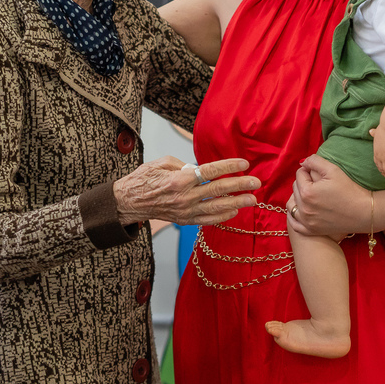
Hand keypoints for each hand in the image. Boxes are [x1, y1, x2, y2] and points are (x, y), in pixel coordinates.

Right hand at [114, 156, 259, 226]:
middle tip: (256, 182)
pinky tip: (234, 212)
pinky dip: (222, 217)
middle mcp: (184, 196)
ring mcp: (185, 211)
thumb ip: (183, 164)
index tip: (243, 163)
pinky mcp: (184, 220)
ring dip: (237, 203)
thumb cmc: (143, 180)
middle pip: (218, 189)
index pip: (210, 171)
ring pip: (217, 207)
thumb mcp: (160, 163)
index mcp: (179, 179)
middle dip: (240, 185)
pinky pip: (207, 220)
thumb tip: (199, 168)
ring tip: (252, 200)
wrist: (129, 202)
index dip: (229, 166)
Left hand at [290, 155, 368, 237]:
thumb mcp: (333, 170)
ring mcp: (306, 221)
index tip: (320, 174)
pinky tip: (300, 210)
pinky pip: (294, 223)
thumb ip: (315, 161)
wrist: (364, 213)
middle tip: (318, 183)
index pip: (299, 174)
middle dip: (304, 183)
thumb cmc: (350, 190)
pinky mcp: (311, 230)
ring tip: (310, 194)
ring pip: (292, 205)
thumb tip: (303, 162)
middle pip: (295, 188)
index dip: (309, 170)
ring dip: (297, 197)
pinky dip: (294, 216)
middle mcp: (303, 208)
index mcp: (307, 192)